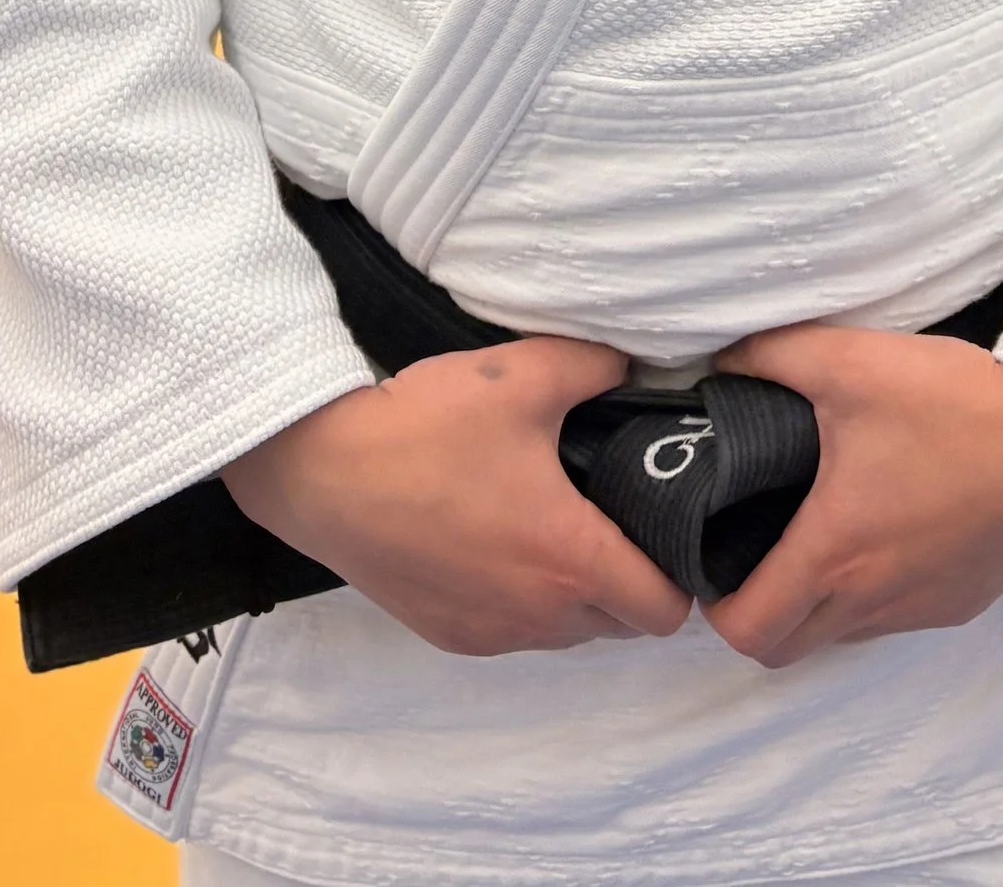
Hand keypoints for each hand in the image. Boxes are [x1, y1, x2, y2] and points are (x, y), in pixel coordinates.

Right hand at [221, 340, 691, 657]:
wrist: (321, 471)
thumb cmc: (426, 427)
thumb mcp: (521, 374)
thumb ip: (595, 367)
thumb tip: (634, 367)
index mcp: (568, 559)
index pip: (663, 610)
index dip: (681, 574)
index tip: (667, 526)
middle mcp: (536, 617)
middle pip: (619, 625)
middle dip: (630, 579)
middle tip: (613, 512)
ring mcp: (489, 635)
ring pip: (565, 633)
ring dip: (574, 594)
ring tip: (553, 520)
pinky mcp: (448, 636)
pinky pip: (513, 633)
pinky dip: (522, 601)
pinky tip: (497, 539)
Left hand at [703, 324, 1002, 668]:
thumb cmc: (958, 401)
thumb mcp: (850, 360)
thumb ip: (769, 357)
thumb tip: (719, 365)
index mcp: (837, 551)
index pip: (749, 631)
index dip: (717, 605)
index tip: (714, 555)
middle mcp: (877, 599)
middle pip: (790, 646)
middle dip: (760, 611)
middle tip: (755, 544)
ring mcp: (925, 608)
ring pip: (845, 634)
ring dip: (819, 602)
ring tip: (818, 527)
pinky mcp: (964, 601)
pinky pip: (898, 617)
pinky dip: (873, 592)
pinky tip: (886, 524)